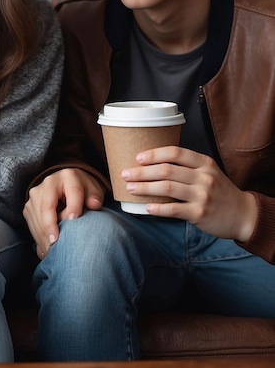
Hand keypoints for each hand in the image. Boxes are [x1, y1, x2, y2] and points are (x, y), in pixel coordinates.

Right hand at [23, 168, 103, 258]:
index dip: (73, 206)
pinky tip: (45, 249)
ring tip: (50, 251)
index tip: (73, 220)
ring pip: (37, 216)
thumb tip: (94, 204)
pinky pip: (32, 224)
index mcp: (69, 176)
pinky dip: (38, 237)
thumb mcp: (93, 191)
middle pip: (47, 205)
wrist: (66, 186)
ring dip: (42, 235)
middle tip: (55, 243)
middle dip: (49, 225)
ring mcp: (36, 194)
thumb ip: (95, 197)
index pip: (73, 191)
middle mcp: (49, 183)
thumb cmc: (82, 191)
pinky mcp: (29, 206)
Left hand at [121, 146, 257, 240]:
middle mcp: (203, 177)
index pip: (175, 153)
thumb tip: (153, 164)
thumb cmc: (220, 191)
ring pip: (167, 188)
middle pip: (166, 170)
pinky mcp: (200, 213)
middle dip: (142, 172)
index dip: (154, 154)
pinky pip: (174, 209)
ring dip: (145, 188)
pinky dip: (158, 208)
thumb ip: (187, 166)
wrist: (243, 214)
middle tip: (125, 173)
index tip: (137, 157)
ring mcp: (202, 195)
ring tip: (130, 188)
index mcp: (204, 163)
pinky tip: (146, 207)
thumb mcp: (209, 172)